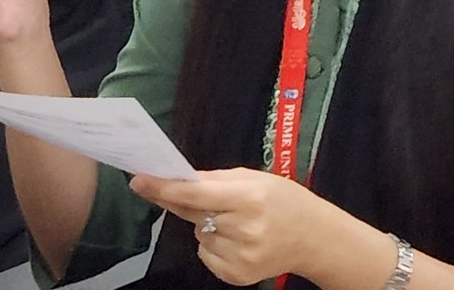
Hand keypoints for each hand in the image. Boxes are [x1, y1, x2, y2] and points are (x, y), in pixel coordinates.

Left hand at [133, 168, 366, 287]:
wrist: (314, 237)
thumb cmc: (285, 201)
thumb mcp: (257, 179)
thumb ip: (216, 179)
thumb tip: (179, 178)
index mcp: (249, 198)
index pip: (196, 194)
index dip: (165, 188)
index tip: (139, 181)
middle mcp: (244, 229)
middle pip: (193, 215)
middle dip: (188, 204)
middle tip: (202, 197)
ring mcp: (240, 256)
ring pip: (199, 236)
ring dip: (208, 226)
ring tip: (239, 223)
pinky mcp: (236, 275)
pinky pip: (206, 255)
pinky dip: (214, 245)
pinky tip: (238, 240)